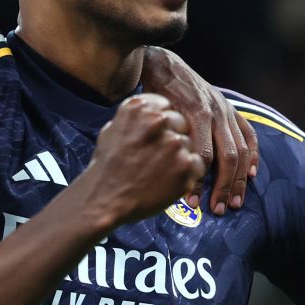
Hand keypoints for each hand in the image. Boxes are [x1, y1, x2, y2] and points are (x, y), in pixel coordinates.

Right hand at [83, 94, 206, 227]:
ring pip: (190, 144)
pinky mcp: (185, 165)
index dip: (163, 123)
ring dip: (180, 156)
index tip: (157, 135)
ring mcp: (174, 143)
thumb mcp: (112, 129)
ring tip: (161, 171)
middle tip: (160, 156)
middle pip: (181, 123)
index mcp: (140, 107)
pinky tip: (171, 179)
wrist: (106, 198)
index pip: (166, 106)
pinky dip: (189, 173)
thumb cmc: (107, 167)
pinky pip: (198, 164)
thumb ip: (137, 118)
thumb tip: (154, 115)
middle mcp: (159, 121)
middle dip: (173, 137)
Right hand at [141, 47, 259, 215]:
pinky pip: (201, 151)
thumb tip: (206, 151)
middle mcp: (223, 111)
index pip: (248, 140)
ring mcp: (209, 113)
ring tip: (212, 206)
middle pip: (238, 155)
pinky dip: (198, 175)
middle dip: (236, 185)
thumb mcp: (197, 100)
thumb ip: (206, 122)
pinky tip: (193, 189)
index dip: (252, 163)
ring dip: (220, 185)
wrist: (156, 63)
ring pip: (224, 156)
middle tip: (230, 207)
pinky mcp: (192, 115)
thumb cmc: (172, 87)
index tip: (248, 182)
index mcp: (226, 109)